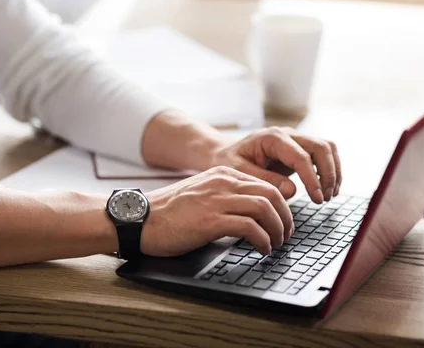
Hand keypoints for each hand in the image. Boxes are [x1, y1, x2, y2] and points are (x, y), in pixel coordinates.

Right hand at [141, 166, 292, 256]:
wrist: (138, 219)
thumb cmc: (166, 212)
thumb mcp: (200, 194)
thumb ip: (224, 197)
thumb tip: (249, 214)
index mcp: (221, 174)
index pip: (265, 184)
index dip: (280, 206)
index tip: (282, 222)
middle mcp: (222, 182)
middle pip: (271, 194)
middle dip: (285, 217)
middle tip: (285, 235)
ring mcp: (217, 199)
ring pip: (265, 208)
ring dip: (277, 229)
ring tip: (275, 244)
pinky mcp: (210, 220)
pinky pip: (250, 227)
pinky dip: (262, 240)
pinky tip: (261, 249)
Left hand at [210, 127, 341, 203]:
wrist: (225, 153)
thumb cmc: (229, 161)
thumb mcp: (240, 172)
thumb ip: (265, 180)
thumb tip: (292, 191)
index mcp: (272, 138)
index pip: (301, 156)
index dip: (312, 178)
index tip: (317, 199)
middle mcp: (288, 134)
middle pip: (321, 147)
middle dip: (328, 173)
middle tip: (325, 198)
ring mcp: (296, 140)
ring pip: (327, 148)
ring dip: (333, 171)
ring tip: (329, 196)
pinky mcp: (300, 149)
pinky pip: (323, 155)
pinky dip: (330, 171)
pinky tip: (327, 190)